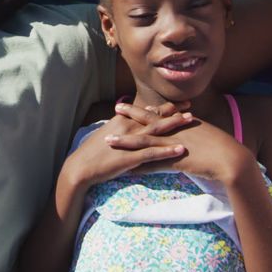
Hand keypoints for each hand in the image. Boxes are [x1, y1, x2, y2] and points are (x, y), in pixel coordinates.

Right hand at [61, 110, 191, 188]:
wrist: (81, 166)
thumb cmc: (93, 152)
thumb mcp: (108, 134)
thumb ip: (122, 127)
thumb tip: (133, 124)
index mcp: (122, 121)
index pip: (147, 111)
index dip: (164, 108)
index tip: (178, 104)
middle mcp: (128, 127)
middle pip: (155, 117)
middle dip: (174, 112)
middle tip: (190, 108)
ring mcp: (130, 142)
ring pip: (156, 131)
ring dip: (175, 125)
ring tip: (191, 121)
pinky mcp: (130, 157)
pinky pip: (153, 153)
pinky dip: (167, 150)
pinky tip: (181, 149)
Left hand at [115, 103, 253, 183]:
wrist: (233, 160)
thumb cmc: (223, 149)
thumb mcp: (205, 135)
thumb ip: (192, 133)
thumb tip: (184, 133)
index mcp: (183, 123)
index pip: (160, 114)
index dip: (145, 110)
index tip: (133, 104)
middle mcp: (176, 131)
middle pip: (148, 122)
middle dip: (130, 116)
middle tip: (115, 109)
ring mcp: (174, 145)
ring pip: (145, 142)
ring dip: (126, 141)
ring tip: (109, 141)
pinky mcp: (176, 161)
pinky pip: (153, 164)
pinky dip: (139, 167)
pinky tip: (126, 170)